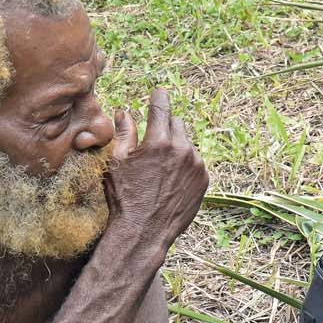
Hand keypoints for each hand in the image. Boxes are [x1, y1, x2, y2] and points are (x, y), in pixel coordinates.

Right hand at [105, 89, 208, 251]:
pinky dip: (185, 165)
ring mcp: (196, 165)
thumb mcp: (117, 163)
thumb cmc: (125, 198)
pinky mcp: (204, 179)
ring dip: (176, 148)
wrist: (144, 232)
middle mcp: (182, 150)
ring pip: (187, 143)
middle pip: (176, 124)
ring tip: (160, 168)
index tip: (159, 91)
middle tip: (153, 140)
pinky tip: (170, 180)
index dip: (159, 98)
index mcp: (159, 142)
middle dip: (165, 127)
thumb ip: (123, 134)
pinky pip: (196, 162)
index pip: (161, 108)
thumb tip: (123, 112)